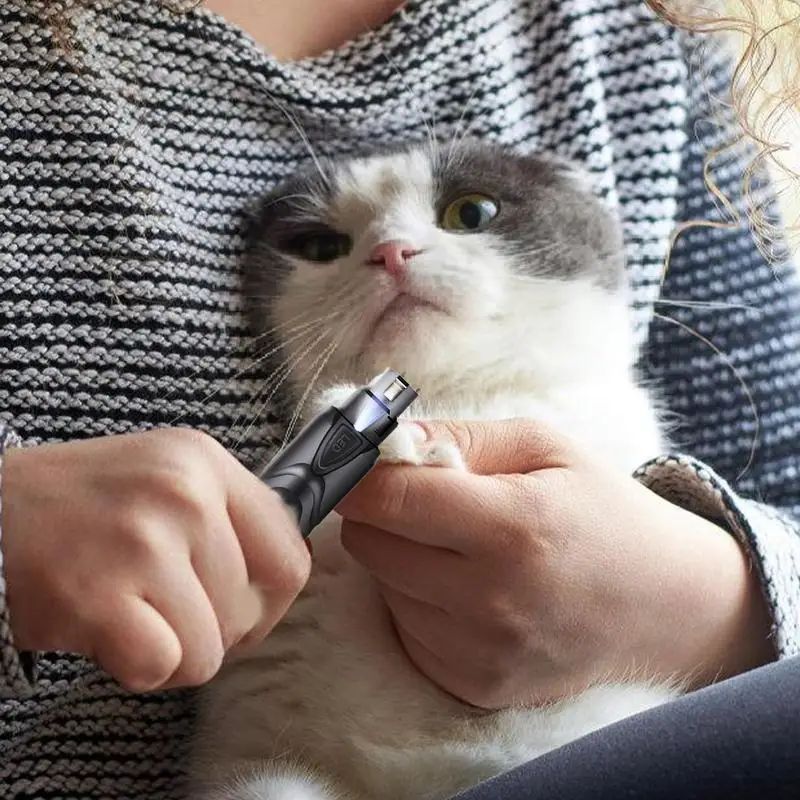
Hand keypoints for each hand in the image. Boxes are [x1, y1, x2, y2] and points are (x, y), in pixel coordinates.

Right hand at [1, 429, 309, 692]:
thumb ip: (228, 516)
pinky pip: (164, 666)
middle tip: (162, 608)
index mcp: (205, 462)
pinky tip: (107, 633)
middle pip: (250, 609)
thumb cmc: (82, 505)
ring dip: (172, 650)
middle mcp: (184, 494)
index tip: (242, 608)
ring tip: (131, 615)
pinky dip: (136, 667)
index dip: (271, 599)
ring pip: (210, 647)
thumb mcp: (164, 476)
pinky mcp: (100, 595)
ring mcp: (143, 542)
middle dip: (211, 628)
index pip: (290, 554)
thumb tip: (286, 573)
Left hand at [338, 419, 775, 708]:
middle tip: (427, 501)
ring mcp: (480, 652)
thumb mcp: (544, 447)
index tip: (363, 462)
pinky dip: (420, 602)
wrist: (663, 605)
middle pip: (370, 545)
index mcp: (512, 526)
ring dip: (402, 559)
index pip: (387, 499)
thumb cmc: (602, 512)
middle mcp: (490, 600)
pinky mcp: (475, 685)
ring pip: (383, 587)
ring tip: (461, 547)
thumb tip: (385, 440)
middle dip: (383, 514)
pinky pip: (406, 630)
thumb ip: (460, 436)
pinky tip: (468, 588)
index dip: (361, 474)